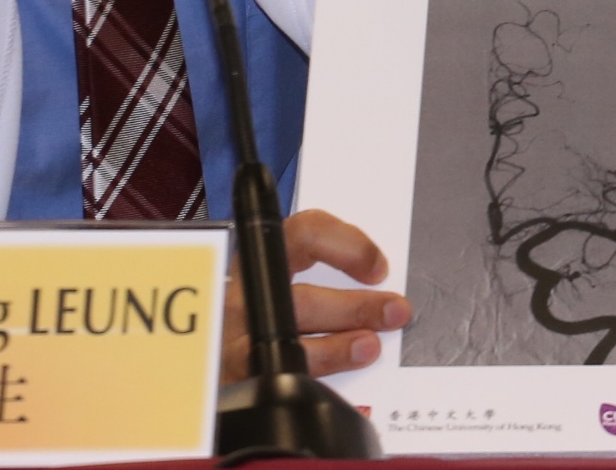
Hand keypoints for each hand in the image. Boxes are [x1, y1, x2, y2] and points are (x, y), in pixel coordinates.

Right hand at [221, 209, 411, 383]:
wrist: (222, 349)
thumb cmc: (264, 308)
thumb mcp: (290, 279)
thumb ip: (330, 279)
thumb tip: (383, 297)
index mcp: (264, 258)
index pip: (305, 234)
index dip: (348, 246)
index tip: (378, 268)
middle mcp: (246, 294)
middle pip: (301, 298)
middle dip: (355, 307)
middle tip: (393, 311)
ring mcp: (236, 337)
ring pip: (288, 343)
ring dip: (337, 347)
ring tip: (368, 346)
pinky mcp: (234, 375)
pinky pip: (276, 379)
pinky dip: (314, 380)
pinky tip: (332, 381)